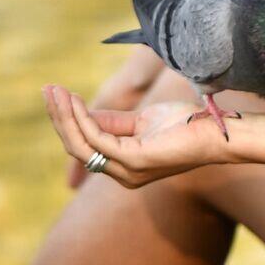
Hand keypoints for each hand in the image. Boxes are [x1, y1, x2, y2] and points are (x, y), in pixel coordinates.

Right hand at [44, 84, 229, 187]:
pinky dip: (83, 119)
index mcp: (124, 167)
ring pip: (82, 145)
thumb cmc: (186, 125)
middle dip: (59, 117)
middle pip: (77, 147)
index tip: (56, 94)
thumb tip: (82, 112)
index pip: (85, 145)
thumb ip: (113, 122)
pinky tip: (75, 102)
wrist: (217, 133)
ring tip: (55, 92)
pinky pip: (98, 141)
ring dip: (65, 116)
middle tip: (47, 90)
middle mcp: (122, 174)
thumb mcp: (142, 120)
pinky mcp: (136, 161)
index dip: (67, 120)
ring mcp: (128, 171)